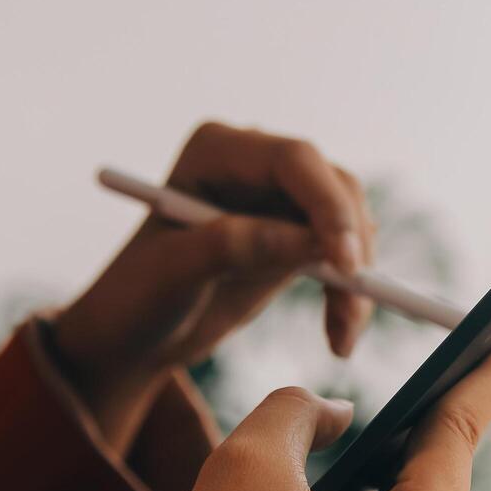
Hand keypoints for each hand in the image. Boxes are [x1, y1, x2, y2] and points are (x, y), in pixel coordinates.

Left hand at [51, 121, 376, 447]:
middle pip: (334, 187)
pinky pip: (345, 257)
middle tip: (354, 307)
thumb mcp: (175, 272)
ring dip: (355, 282)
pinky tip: (338, 337)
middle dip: (351, 248)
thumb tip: (308, 242)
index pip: (294, 161)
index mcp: (216, 151)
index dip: (328, 207)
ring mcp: (279, 198)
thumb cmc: (138, 296)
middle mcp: (255, 163)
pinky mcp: (297, 235)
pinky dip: (349, 296)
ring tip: (341, 340)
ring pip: (350, 224)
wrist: (134, 334)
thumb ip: (233, 246)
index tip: (344, 266)